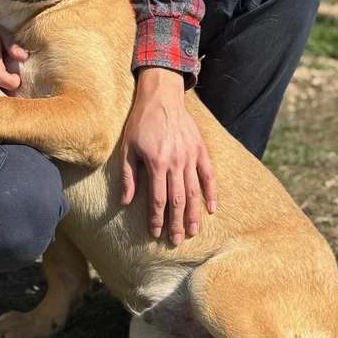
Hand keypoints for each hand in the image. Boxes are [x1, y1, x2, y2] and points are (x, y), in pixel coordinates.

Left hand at [121, 67, 216, 244]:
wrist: (161, 96)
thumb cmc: (140, 122)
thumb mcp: (127, 148)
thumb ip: (127, 176)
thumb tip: (126, 202)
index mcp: (156, 163)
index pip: (158, 199)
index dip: (157, 218)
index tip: (156, 233)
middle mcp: (176, 162)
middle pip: (178, 200)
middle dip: (176, 223)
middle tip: (175, 241)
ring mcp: (190, 156)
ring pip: (193, 191)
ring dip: (193, 214)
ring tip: (192, 232)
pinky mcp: (200, 149)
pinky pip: (208, 175)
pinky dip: (211, 192)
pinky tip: (211, 208)